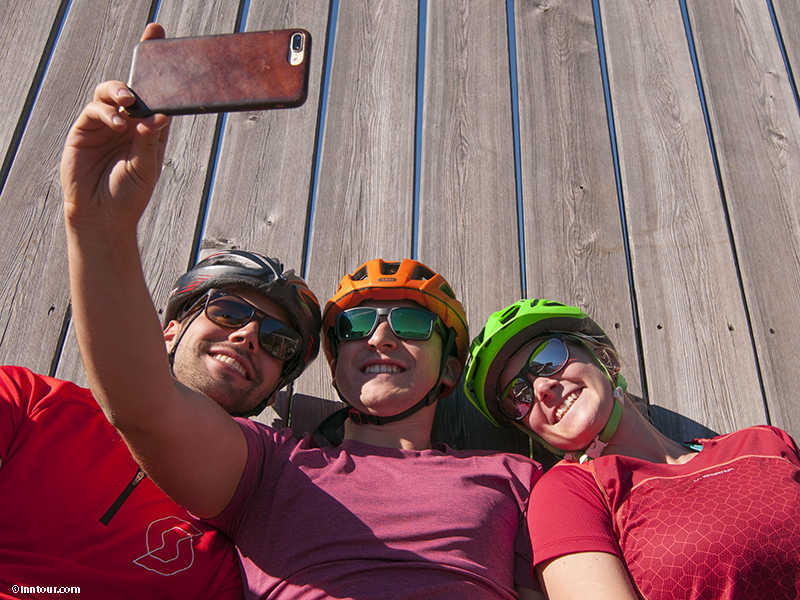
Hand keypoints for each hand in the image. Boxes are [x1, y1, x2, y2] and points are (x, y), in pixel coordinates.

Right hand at [61, 24, 170, 236]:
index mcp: (149, 128)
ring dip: (120, 92)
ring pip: (109, 94)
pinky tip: (118, 124)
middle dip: (138, 68)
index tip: (159, 35)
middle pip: (131, 87)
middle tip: (147, 55)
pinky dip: (106, 113)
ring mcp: (104, 125)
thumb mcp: (147, 168)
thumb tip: (159, 114)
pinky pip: (94, 111)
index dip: (156, 67)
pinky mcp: (84, 131)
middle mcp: (127, 123)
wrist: (103, 218)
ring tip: (130, 103)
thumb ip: (151, 140)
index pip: (155, 95)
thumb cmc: (129, 195)